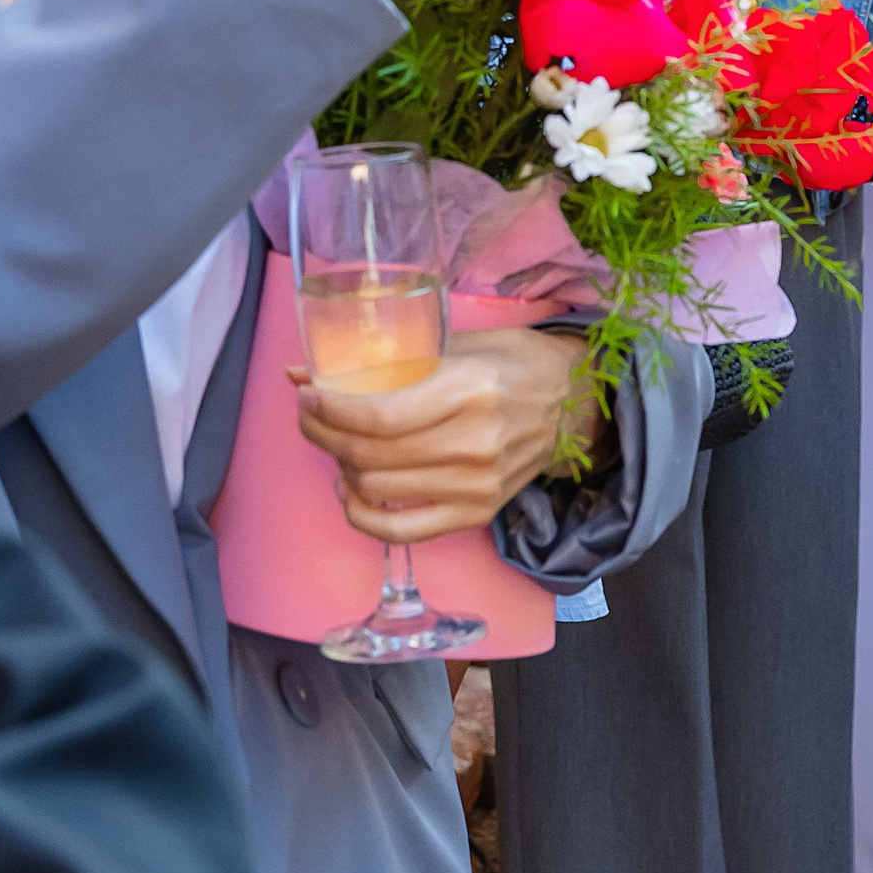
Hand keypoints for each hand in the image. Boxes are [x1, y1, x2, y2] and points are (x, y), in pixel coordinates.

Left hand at [294, 326, 606, 539]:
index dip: (331, 409)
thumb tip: (298, 372)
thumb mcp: (455, 342)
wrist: (574, 406)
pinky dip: (362, 515)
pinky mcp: (477, 513)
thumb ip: (383, 359)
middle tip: (311, 416)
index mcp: (470, 388)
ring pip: (377, 489)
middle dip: (323, 435)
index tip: (309, 395)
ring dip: (341, 468)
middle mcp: (476, 442)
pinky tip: (352, 491)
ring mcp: (478, 484)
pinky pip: (401, 530)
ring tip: (338, 446)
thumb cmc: (512, 364)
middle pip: (370, 454)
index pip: (380, 414)